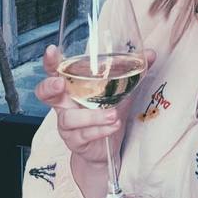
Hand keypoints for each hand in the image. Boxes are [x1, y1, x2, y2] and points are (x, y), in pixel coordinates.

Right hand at [35, 45, 155, 164]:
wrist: (105, 147)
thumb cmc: (107, 110)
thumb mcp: (122, 90)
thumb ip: (134, 71)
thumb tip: (151, 53)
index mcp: (72, 86)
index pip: (55, 71)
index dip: (50, 61)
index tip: (52, 50)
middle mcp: (64, 104)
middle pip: (45, 93)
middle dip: (50, 87)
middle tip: (60, 84)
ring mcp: (67, 124)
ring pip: (69, 118)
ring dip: (91, 116)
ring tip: (112, 114)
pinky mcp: (75, 141)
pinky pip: (83, 135)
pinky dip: (100, 130)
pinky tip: (113, 125)